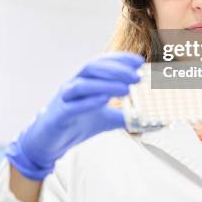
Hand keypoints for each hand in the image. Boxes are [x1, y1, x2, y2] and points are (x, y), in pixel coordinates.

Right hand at [5, 52, 143, 180]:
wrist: (51, 141)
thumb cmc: (79, 123)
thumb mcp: (107, 118)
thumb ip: (126, 115)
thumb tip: (151, 119)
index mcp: (87, 80)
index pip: (103, 62)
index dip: (120, 59)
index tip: (140, 61)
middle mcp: (75, 84)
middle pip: (93, 68)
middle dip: (116, 69)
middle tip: (138, 75)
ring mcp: (65, 98)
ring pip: (83, 84)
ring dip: (106, 84)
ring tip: (127, 88)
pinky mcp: (59, 115)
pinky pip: (72, 105)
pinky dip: (88, 101)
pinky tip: (104, 101)